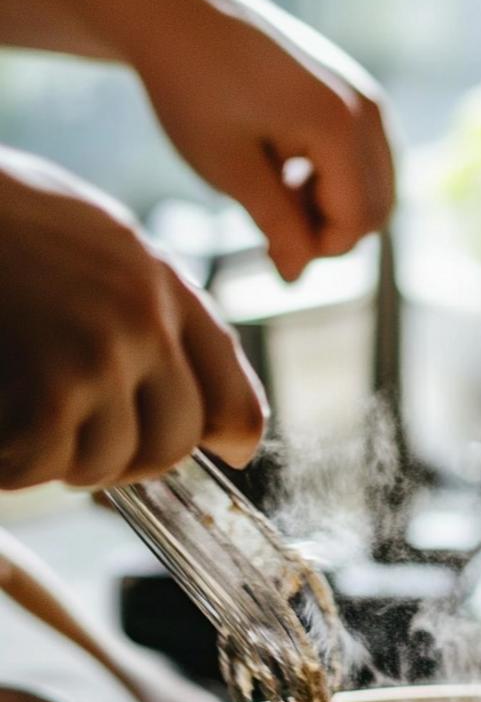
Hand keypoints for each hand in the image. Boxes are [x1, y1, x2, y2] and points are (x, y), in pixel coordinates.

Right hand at [0, 147, 266, 489]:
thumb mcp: (91, 237)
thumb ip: (141, 306)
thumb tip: (186, 399)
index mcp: (162, 282)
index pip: (236, 396)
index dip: (226, 437)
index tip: (216, 452)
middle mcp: (148, 317)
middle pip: (175, 445)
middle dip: (122, 458)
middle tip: (68, 439)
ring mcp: (106, 350)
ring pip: (108, 463)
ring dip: (53, 458)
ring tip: (15, 418)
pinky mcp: (56, 382)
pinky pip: (46, 464)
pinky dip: (7, 462)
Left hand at [124, 0, 395, 280]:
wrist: (178, 15)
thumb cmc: (193, 87)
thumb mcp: (230, 170)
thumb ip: (276, 227)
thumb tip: (297, 279)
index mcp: (339, 127)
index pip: (355, 224)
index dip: (315, 250)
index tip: (268, 247)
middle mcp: (367, 111)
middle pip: (377, 212)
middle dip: (330, 233)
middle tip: (272, 227)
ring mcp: (368, 99)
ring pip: (376, 190)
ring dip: (333, 209)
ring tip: (277, 195)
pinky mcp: (357, 95)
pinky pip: (368, 164)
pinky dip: (337, 182)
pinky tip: (291, 173)